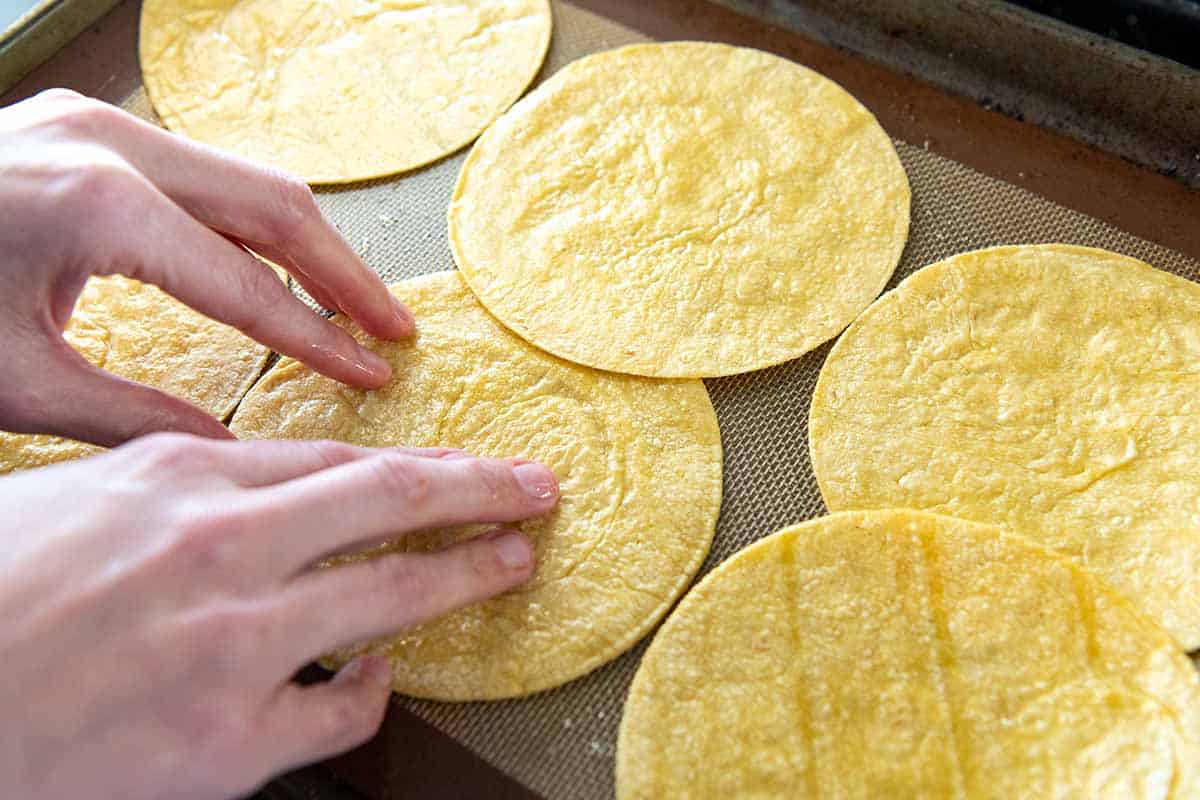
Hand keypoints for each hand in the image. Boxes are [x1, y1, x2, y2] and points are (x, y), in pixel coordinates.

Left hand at [0, 89, 413, 446]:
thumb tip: (227, 452)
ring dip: (313, 245)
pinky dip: (258, 225)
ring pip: (249, 179)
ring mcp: (100, 124)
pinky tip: (283, 267)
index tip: (372, 376)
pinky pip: (206, 172)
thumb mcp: (12, 383)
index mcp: (95, 206)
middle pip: (275, 206)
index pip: (243, 284)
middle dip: (345, 276)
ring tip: (359, 305)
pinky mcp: (90, 127)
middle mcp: (111, 144)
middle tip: (397, 333)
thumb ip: (132, 418)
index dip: (316, 339)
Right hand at [0, 433, 558, 799]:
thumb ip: (180, 485)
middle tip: (539, 488)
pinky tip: (381, 682)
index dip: (423, 464)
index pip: (342, 461)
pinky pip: (343, 712)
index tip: (471, 467)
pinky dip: (375, 694)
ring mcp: (233, 646)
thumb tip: (258, 481)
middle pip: (391, 502)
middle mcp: (222, 549)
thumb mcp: (79, 500)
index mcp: (181, 479)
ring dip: (470, 574)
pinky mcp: (226, 743)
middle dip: (483, 490)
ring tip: (514, 562)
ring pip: (392, 596)